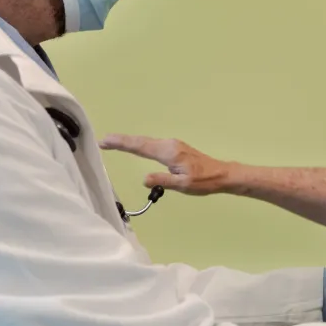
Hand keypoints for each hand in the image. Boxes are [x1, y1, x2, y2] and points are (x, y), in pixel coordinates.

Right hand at [99, 134, 230, 194]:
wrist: (221, 174)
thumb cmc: (203, 181)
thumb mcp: (183, 185)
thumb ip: (163, 181)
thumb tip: (144, 179)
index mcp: (168, 152)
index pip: (140, 147)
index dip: (122, 144)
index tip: (106, 141)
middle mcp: (169, 145)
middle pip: (141, 141)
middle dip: (122, 141)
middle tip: (103, 141)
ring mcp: (172, 145)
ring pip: (146, 142)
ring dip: (130, 142)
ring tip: (114, 143)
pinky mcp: (174, 148)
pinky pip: (152, 145)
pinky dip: (140, 145)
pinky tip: (135, 147)